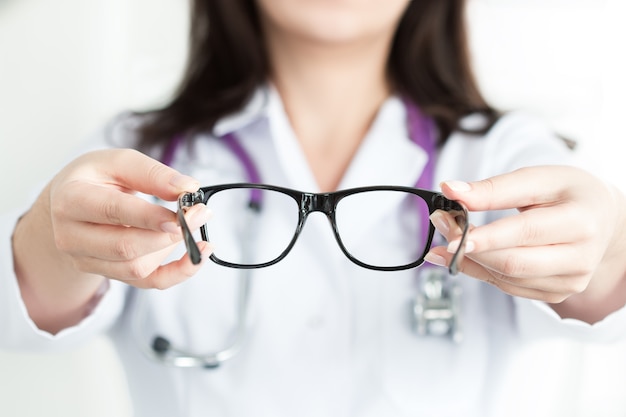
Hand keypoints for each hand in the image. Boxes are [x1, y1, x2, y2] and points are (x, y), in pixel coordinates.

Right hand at [45, 149, 212, 288]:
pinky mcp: (107, 273)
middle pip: (126, 247)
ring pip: (137, 267)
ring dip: (173, 248)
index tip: (184, 211)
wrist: (68, 204)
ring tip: (192, 224)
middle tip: (201, 212)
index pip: (113, 211)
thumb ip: (152, 173)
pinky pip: (146, 282)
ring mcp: (86, 260)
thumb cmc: (95, 178)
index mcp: (70, 200)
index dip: (151, 216)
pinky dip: (177, 273)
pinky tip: (198, 257)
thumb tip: (187, 188)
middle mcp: (71, 236)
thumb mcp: (118, 162)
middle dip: (171, 233)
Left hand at [425, 165, 625, 321]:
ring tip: (444, 236)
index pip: (526, 233)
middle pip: (512, 262)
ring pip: (506, 278)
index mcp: (581, 222)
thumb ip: (495, 188)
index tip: (450, 233)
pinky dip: (478, 271)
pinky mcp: (555, 294)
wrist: (601, 218)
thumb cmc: (569, 193)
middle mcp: (580, 258)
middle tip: (440, 221)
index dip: (486, 236)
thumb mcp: (538, 178)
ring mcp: (569, 281)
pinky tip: (458, 256)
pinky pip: (507, 287)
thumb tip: (451, 190)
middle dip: (468, 246)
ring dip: (467, 259)